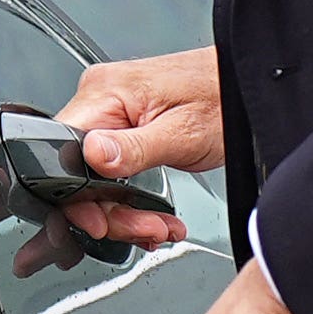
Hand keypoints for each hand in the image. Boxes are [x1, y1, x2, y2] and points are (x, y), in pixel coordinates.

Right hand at [39, 47, 221, 262]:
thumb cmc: (224, 97)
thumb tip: (91, 156)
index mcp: (105, 92)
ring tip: (158, 226)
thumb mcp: (181, 133)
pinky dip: (130, 196)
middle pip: (79, 172)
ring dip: (125, 211)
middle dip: (112, 211)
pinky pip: (111, 168)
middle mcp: (100, 97)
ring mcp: (110, 111)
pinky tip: (152, 213)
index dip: (79, 196)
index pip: (64, 153)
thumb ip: (133, 148)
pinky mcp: (123, 124)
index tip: (103, 221)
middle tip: (145, 229)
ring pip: (95, 177)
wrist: (248, 84)